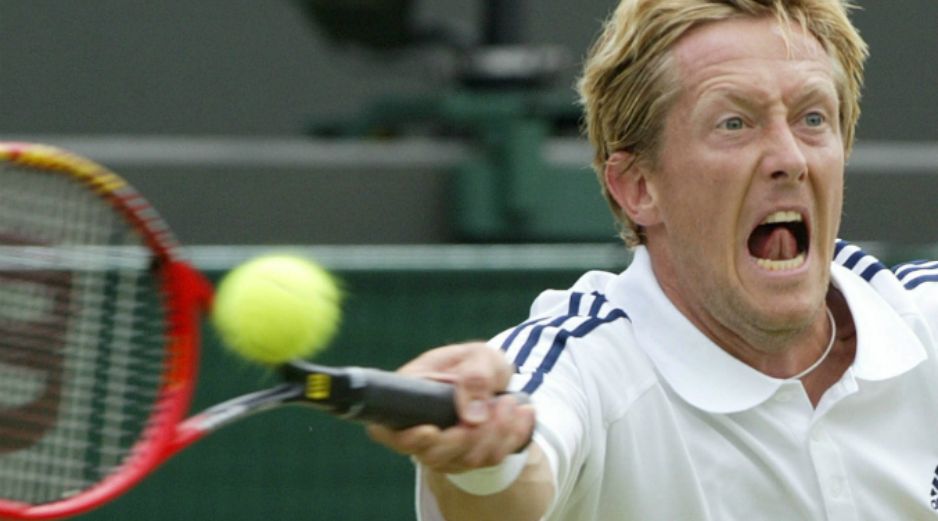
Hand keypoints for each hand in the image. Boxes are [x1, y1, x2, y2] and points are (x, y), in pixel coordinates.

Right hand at [367, 342, 534, 473]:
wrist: (497, 379)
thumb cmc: (478, 363)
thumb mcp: (479, 357)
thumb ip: (474, 377)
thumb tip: (471, 417)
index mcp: (409, 396)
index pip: (388, 431)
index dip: (406, 438)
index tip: (431, 431)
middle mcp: (420, 428)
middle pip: (432, 454)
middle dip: (471, 435)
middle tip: (500, 403)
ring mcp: (442, 449)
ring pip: (466, 460)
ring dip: (497, 433)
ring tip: (511, 401)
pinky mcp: (467, 459)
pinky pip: (491, 460)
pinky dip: (511, 437)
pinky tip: (522, 414)